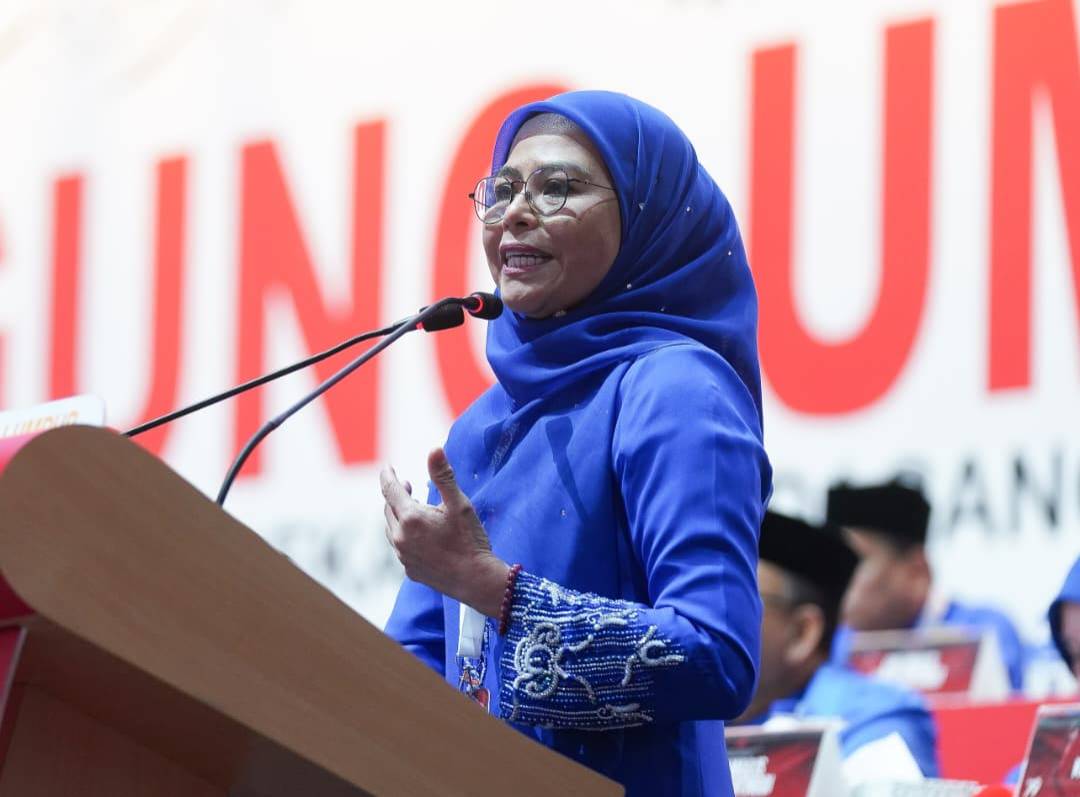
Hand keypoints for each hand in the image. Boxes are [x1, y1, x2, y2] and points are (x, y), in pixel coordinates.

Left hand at [380, 448, 508, 617]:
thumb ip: (443, 476)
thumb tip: (434, 450)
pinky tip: (418, 535)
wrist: (477, 580)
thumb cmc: (470, 540)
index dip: (388, 476)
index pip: (390, 490)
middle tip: (407, 485)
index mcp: (411, 518)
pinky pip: (401, 547)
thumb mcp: (459, 504)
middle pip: (389, 509)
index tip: (387, 467)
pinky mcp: (410, 570)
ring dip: (398, 515)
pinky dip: (404, 535)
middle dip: (395, 495)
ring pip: (392, 529)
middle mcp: (401, 537)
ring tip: (411, 508)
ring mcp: (404, 556)